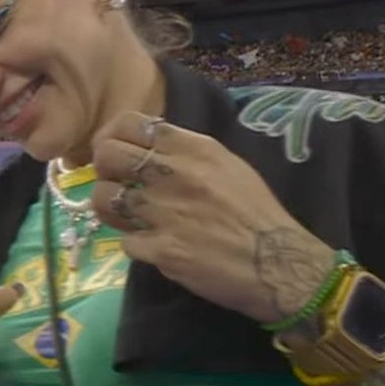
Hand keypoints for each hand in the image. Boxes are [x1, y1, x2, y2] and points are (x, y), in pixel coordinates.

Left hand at [88, 112, 335, 324]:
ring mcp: (166, 212)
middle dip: (103, 171)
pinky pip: (125, 242)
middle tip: (116, 186)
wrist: (280, 262)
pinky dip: (136, 246)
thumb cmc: (254, 213)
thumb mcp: (225, 165)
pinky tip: (156, 247)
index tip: (114, 152)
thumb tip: (143, 145)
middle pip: (107, 156)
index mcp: (194, 149)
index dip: (112, 136)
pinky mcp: (162, 249)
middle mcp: (175, 174)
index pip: (130, 123)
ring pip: (103, 198)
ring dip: (110, 210)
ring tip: (129, 218)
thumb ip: (183, 152)